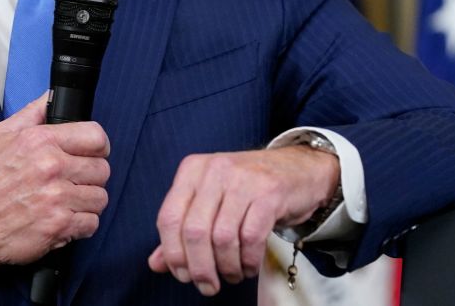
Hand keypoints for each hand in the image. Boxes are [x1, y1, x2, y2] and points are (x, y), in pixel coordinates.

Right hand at [0, 93, 110, 286]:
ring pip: (100, 197)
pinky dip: (82, 224)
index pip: (96, 136)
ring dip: (87, 201)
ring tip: (68, 201)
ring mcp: (56, 198)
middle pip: (102, 169)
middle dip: (91, 176)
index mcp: (40, 141)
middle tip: (74, 181)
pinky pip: (91, 223)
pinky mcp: (58, 226)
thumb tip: (50, 97)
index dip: (99, 146)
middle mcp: (51, 167)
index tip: (93, 153)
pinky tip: (64, 219)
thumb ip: (31, 113)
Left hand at [147, 146, 338, 295]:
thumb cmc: (248, 188)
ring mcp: (243, 180)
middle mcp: (214, 171)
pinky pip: (251, 238)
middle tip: (207, 285)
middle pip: (194, 232)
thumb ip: (182, 230)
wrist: (299, 168)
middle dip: (199, 268)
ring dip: (226, 267)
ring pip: (222, 238)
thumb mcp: (210, 201)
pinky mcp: (269, 193)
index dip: (173, 254)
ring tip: (232, 274)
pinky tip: (248, 266)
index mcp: (192, 170)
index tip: (183, 275)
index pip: (168, 218)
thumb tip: (156, 264)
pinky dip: (247, 261)